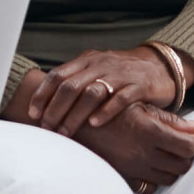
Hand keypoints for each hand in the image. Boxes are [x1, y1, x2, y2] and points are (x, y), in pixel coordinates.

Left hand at [29, 45, 190, 132]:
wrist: (161, 66)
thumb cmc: (123, 73)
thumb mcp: (98, 71)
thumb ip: (76, 82)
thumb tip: (47, 104)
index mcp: (88, 61)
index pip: (58, 75)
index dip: (43, 94)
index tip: (32, 114)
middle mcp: (101, 65)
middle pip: (71, 86)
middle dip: (55, 109)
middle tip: (47, 129)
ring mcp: (121, 74)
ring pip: (92, 93)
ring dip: (75, 114)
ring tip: (66, 132)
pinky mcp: (140, 86)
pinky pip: (120, 98)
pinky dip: (106, 111)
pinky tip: (95, 124)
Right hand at [74, 104, 193, 192]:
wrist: (74, 123)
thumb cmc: (110, 108)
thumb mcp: (140, 106)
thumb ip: (170, 119)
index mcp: (150, 131)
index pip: (189, 147)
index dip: (193, 144)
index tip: (189, 139)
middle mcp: (144, 154)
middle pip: (182, 166)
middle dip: (185, 158)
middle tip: (180, 148)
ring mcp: (133, 169)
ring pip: (168, 179)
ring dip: (171, 169)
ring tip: (165, 156)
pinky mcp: (123, 178)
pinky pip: (148, 187)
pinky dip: (153, 179)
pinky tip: (149, 165)